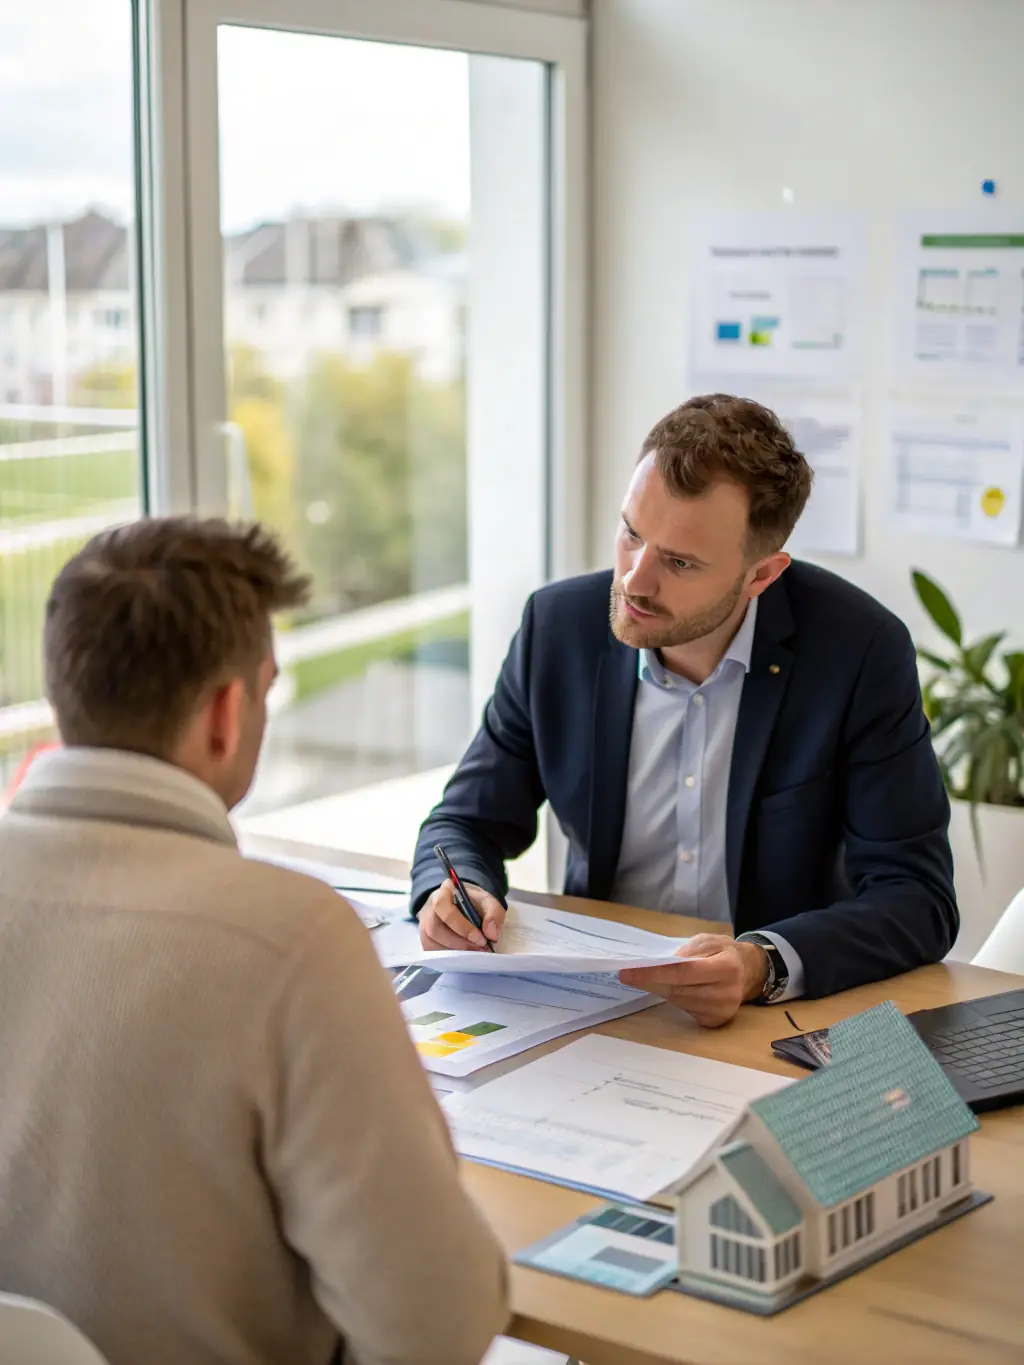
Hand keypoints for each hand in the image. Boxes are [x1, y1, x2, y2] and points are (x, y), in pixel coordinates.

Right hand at [418, 880, 506, 951]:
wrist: (463, 907)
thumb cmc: (473, 903)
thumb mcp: (487, 901)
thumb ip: (493, 913)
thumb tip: (491, 935)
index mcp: (442, 893)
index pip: (443, 905)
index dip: (461, 925)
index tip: (482, 938)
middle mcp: (428, 909)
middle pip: (435, 929)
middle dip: (460, 942)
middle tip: (481, 948)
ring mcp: (424, 926)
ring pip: (433, 943)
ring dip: (457, 952)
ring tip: (477, 953)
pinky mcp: (426, 942)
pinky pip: (434, 953)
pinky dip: (451, 957)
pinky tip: (466, 956)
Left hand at [618, 934, 768, 1027]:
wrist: (748, 971)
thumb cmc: (724, 952)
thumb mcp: (708, 941)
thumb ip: (687, 951)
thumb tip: (660, 965)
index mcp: (728, 967)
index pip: (684, 972)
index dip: (655, 973)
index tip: (629, 972)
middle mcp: (727, 992)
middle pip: (679, 989)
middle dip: (650, 982)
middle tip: (627, 974)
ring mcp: (722, 1010)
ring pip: (679, 1001)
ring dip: (660, 990)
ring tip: (645, 979)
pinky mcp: (715, 1021)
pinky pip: (686, 1010)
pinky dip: (674, 998)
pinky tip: (669, 988)